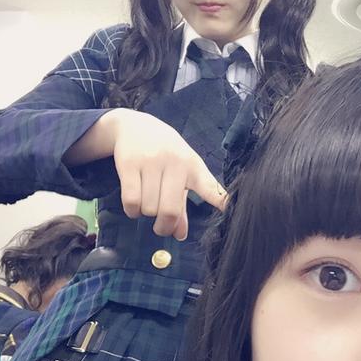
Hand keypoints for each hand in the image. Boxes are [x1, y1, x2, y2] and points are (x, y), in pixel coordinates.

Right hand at [70, 109, 227, 239]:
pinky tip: (134, 206)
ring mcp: (151, 162)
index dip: (221, 201)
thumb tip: (179, 235)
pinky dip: (132, 211)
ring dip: (145, 214)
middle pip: (170, 211)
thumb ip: (181, 205)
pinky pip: (131, 201)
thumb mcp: (178, 173)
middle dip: (164, 227)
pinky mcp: (129, 164)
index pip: (209, 187)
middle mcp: (175, 163)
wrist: (134, 126)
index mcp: (193, 166)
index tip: (231, 210)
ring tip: (146, 204)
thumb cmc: (163, 153)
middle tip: (161, 228)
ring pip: (149, 208)